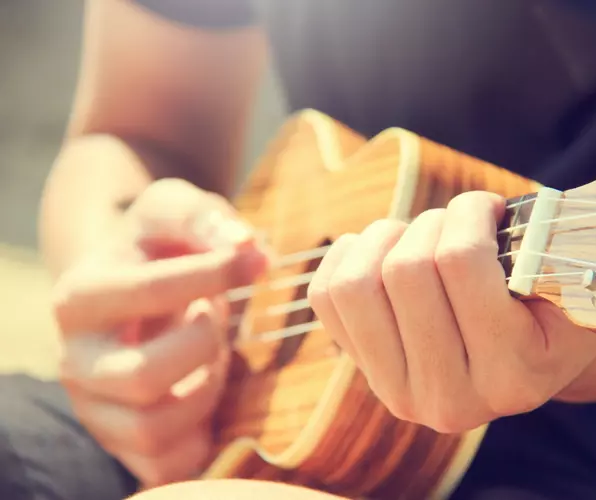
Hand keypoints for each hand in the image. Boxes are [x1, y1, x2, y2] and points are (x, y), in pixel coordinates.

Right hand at [52, 178, 268, 486]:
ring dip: (204, 389)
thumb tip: (249, 248)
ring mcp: (95, 410)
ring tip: (210, 354)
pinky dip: (201, 432)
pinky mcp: (123, 444)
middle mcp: (74, 361)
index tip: (253, 261)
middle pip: (142, 376)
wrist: (136, 285)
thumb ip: (205, 218)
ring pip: (154, 428)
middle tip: (214, 318)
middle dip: (202, 345)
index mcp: (79, 298)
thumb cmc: (160, 248)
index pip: (147, 292)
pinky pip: (168, 464)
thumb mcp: (174, 211)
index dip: (213, 275)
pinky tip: (204, 388)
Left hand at [308, 191, 595, 432]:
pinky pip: (326, 296)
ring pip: (355, 285)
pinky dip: (348, 255)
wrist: (527, 361)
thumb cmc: (551, 308)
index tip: (488, 206)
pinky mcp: (365, 373)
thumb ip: (540, 247)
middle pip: (405, 270)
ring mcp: (399, 391)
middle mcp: (451, 399)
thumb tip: (480, 208)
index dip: (470, 211)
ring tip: (417, 235)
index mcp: (512, 376)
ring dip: (384, 238)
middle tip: (456, 221)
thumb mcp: (572, 284)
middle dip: (431, 222)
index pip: (460, 261)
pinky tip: (382, 249)